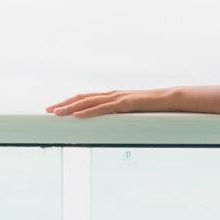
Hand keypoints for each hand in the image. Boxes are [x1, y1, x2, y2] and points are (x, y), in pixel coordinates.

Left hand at [46, 88, 179, 117]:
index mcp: (112, 96)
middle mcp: (112, 94)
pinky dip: (88, 112)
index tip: (55, 109)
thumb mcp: (134, 112)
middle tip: (47, 111)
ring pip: (89, 102)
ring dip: (71, 108)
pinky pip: (103, 108)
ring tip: (57, 113)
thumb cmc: (154, 107)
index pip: (86, 98)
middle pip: (82, 98)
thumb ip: (122, 115)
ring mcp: (118, 98)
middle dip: (63, 104)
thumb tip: (112, 124)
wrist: (171, 99)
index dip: (69, 103)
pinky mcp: (125, 104)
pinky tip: (77, 116)